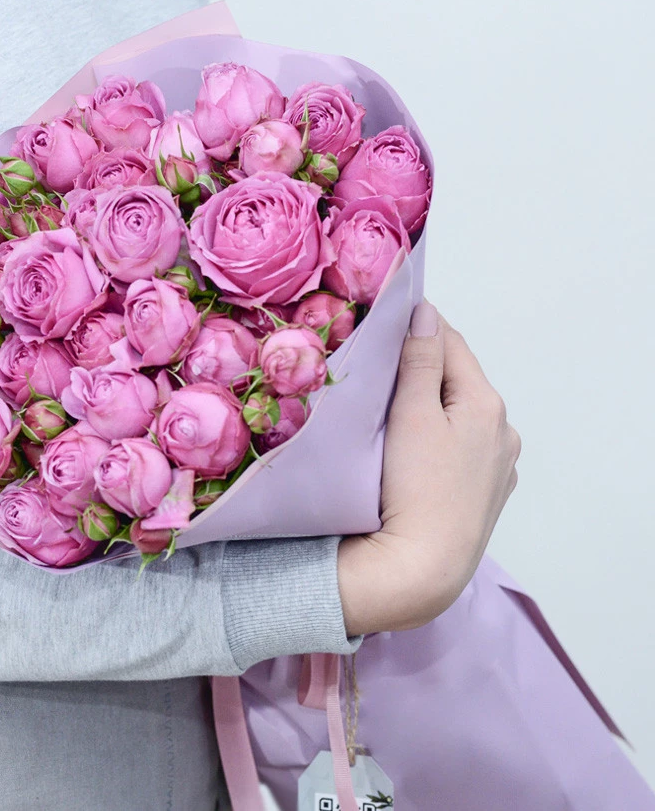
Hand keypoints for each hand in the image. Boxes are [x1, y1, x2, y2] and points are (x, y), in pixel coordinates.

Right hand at [338, 301, 520, 635]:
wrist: (423, 568)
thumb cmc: (414, 488)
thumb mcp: (411, 415)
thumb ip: (420, 360)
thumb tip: (426, 311)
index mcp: (486, 403)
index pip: (451, 342)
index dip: (417, 327)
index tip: (382, 323)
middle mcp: (503, 430)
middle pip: (457, 380)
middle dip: (423, 368)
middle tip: (377, 366)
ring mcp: (498, 466)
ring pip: (459, 417)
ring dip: (433, 405)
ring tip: (392, 413)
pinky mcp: (486, 496)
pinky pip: (461, 450)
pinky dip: (439, 440)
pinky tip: (415, 455)